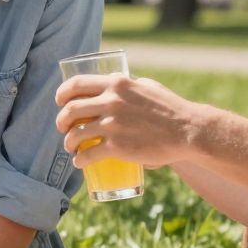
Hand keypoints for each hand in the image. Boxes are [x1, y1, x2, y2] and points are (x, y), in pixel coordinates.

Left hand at [54, 72, 203, 167]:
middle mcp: (111, 101)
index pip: (77, 84)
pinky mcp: (117, 146)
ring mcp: (113, 124)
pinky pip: (88, 154)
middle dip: (61, 121)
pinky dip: (79, 160)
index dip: (62, 93)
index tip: (59, 101)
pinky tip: (79, 163)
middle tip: (63, 128)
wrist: (188, 131)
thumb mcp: (147, 86)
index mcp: (116, 83)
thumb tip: (116, 86)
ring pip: (76, 134)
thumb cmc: (170, 108)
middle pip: (71, 110)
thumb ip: (129, 86)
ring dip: (68, 143)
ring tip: (70, 148)